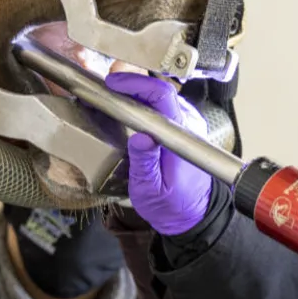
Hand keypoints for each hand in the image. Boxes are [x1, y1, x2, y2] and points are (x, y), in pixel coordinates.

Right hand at [102, 72, 212, 235]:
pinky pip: (163, 108)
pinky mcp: (184, 129)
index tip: (113, 84)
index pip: (163, 96)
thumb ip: (145, 164)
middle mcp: (189, 126)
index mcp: (182, 137)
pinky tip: (128, 109)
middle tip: (106, 88)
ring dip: (137, 93)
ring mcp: (188, 125)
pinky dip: (144, 104)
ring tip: (112, 96)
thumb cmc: (171, 204)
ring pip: (162, 98)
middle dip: (131, 85)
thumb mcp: (151, 190)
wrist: (192, 214)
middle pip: (161, 91)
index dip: (137, 84)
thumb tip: (139, 138)